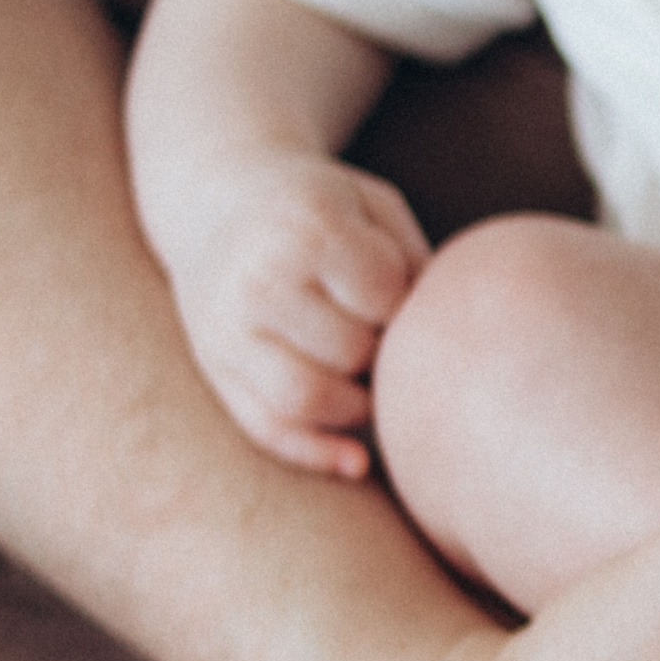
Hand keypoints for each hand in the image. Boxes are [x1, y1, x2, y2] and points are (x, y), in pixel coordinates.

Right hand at [153, 152, 430, 477]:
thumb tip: (447, 348)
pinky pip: (269, 429)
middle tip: (378, 331)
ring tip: (366, 375)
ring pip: (310, 400)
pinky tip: (357, 461)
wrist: (217, 199)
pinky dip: (317, 453)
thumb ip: (417, 264)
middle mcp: (258, 279)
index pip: (385, 297)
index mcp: (307, 228)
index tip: (395, 288)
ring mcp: (226, 328)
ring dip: (356, 404)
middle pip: (352, 352)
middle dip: (381, 352)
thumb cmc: (324, 211)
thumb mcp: (377, 210)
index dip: (405, 302)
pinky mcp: (213, 367)